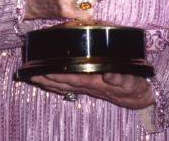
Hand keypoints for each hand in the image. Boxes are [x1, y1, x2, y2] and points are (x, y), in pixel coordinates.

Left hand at [30, 72, 153, 108]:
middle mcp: (88, 85)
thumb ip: (121, 78)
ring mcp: (87, 86)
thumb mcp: (131, 81)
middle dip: (47, 79)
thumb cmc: (134, 86)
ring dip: (48, 82)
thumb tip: (110, 74)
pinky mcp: (88, 85)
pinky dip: (56, 83)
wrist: (139, 97)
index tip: (44, 71)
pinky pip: (68, 85)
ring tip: (33, 76)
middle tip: (30, 74)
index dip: (58, 75)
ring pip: (64, 85)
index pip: (73, 78)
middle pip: (64, 83)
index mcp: (96, 82)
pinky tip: (48, 80)